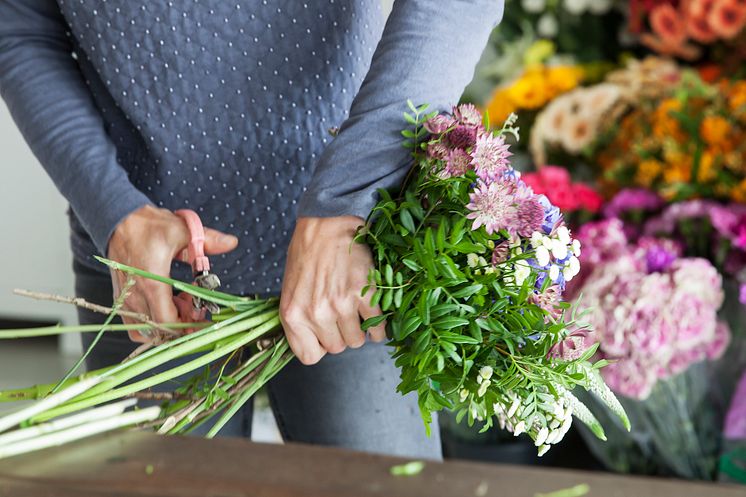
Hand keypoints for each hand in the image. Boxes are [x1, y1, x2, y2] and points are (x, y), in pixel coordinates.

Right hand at [108, 205, 237, 342]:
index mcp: (152, 283)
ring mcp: (125, 300)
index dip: (188, 322)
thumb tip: (232, 242)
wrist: (117, 221)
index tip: (200, 309)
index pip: (168, 322)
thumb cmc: (148, 226)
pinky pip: (135, 325)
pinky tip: (164, 304)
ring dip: (166, 325)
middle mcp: (135, 297)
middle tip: (193, 305)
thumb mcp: (182, 230)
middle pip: (161, 331)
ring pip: (147, 333)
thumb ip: (208, 240)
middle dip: (182, 324)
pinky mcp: (120, 299)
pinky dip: (152, 324)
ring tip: (178, 304)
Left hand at [280, 216, 385, 364]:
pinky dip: (380, 326)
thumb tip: (318, 340)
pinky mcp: (365, 294)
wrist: (326, 222)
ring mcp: (341, 305)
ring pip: (358, 340)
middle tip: (343, 315)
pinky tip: (376, 314)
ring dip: (361, 329)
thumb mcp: (292, 288)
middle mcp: (315, 314)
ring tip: (359, 312)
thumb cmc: (307, 252)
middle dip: (342, 334)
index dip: (320, 346)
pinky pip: (378, 327)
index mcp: (292, 314)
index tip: (325, 335)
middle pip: (337, 348)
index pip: (309, 356)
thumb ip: (302, 317)